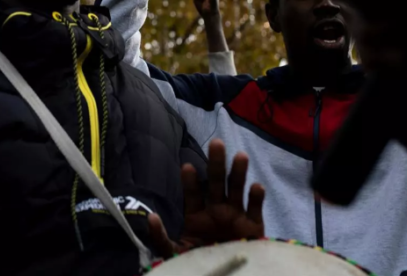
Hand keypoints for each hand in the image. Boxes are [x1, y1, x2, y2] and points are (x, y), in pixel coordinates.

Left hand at [149, 139, 264, 256]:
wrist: (226, 275)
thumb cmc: (198, 263)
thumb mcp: (175, 252)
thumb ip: (161, 237)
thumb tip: (150, 216)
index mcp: (197, 215)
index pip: (192, 193)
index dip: (190, 181)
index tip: (187, 166)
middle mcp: (216, 210)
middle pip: (216, 182)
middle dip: (216, 163)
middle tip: (216, 143)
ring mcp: (235, 216)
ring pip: (237, 189)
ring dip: (238, 172)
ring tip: (240, 156)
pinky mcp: (253, 227)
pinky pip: (255, 209)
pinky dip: (256, 198)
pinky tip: (256, 187)